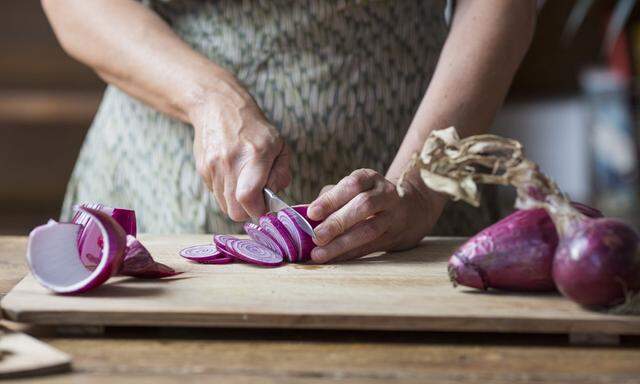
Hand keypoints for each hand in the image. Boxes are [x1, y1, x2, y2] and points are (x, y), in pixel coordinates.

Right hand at [190, 75, 290, 220]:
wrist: (218, 106)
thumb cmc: (254, 127)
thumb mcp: (279, 144)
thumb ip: (281, 173)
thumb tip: (273, 197)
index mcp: (254, 155)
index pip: (249, 197)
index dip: (258, 211)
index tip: (266, 208)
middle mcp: (230, 162)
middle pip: (234, 211)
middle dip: (248, 212)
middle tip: (256, 199)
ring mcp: (213, 167)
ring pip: (224, 205)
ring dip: (236, 203)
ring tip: (244, 184)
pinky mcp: (202, 170)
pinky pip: (215, 194)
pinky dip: (226, 193)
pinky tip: (232, 176)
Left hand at [307, 168, 444, 262]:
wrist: (409, 210)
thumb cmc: (367, 197)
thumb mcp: (353, 189)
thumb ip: (330, 197)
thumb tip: (303, 214)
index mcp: (371, 178)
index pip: (352, 185)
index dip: (332, 198)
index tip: (312, 212)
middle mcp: (386, 194)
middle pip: (363, 206)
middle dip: (337, 222)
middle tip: (316, 236)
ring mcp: (393, 216)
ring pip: (369, 230)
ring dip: (342, 243)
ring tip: (319, 254)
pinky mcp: (394, 237)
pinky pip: (369, 247)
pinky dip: (348, 255)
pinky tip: (331, 260)